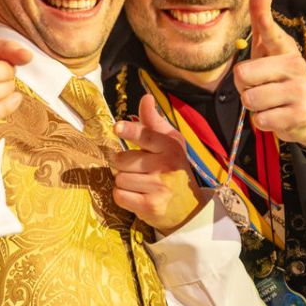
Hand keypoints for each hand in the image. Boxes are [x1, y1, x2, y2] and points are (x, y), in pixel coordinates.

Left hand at [110, 94, 204, 234]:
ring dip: (124, 181)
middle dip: (124, 164)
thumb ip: (153, 122)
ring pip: (119, 178)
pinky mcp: (150, 207)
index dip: (130, 130)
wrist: (188, 208)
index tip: (117, 127)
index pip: (147, 136)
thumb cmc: (173, 169)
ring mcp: (159, 188)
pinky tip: (137, 196)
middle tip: (139, 169)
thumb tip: (146, 98)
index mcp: (171, 147)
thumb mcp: (170, 143)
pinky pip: (119, 195)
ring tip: (140, 184)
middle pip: (123, 160)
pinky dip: (123, 196)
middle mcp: (166, 167)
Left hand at [232, 0, 305, 146]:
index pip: (268, 25)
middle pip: (242, 75)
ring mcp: (297, 91)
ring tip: (267, 100)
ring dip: (253, 105)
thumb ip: (262, 19)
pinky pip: (259, 120)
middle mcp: (294, 66)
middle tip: (258, 85)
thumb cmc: (280, 76)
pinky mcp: (297, 115)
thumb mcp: (269, 48)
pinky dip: (262, 121)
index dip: (263, 5)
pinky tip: (275, 114)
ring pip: (249, 99)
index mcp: (284, 48)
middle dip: (243, 85)